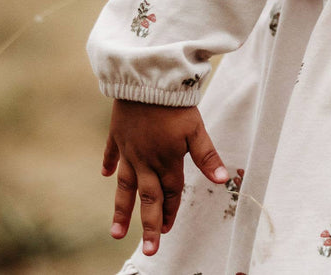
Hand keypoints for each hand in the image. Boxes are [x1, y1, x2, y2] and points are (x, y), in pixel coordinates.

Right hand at [101, 98, 230, 256]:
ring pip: (125, 187)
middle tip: (148, 250)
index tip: (169, 231)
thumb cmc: (175, 104)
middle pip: (148, 199)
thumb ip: (207, 156)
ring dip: (122, 210)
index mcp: (166, 162)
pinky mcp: (118, 136)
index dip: (172, 212)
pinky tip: (106, 176)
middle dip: (149, 225)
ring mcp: (128, 150)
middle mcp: (144, 162)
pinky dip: (110, 165)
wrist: (146, 81)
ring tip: (116, 233)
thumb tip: (223, 180)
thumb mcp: (196, 130)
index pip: (171, 193)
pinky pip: (112, 155)